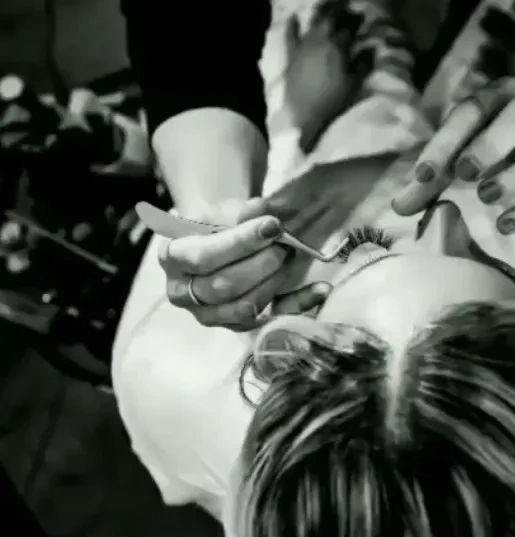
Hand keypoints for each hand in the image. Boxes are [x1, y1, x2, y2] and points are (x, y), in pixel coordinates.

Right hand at [157, 198, 330, 330]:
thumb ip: (240, 212)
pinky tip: (321, 288)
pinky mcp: (238, 327)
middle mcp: (183, 293)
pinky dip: (299, 304)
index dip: (241, 242)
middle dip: (261, 264)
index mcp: (172, 258)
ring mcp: (210, 315)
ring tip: (290, 257)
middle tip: (283, 245)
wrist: (220, 241)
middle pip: (224, 286)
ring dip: (275, 281)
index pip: (204, 256)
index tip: (274, 225)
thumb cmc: (219, 224)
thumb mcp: (223, 210)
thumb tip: (260, 209)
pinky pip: (272, 320)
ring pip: (245, 307)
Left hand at [282, 0, 372, 152]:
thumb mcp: (354, 84)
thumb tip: (371, 48)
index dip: (356, 20)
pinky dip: (292, 25)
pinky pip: (290, 35)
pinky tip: (293, 16)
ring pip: (312, 22)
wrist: (305, 113)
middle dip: (338, 8)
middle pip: (330, 18)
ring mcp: (303, 45)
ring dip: (320, 10)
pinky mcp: (291, 54)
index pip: (349, 28)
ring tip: (325, 0)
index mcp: (338, 46)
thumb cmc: (333, 100)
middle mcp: (320, 40)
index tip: (361, 14)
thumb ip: (363, 64)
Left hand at [391, 76, 514, 233]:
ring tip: (487, 196)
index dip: (447, 141)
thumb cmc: (510, 138)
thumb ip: (435, 177)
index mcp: (501, 95)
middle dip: (491, 142)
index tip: (424, 175)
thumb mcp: (470, 146)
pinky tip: (508, 223)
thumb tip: (399, 208)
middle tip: (464, 174)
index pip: (472, 110)